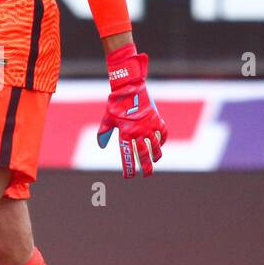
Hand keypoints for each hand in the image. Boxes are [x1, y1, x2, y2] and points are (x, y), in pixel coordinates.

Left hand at [97, 43, 166, 176]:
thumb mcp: (107, 118)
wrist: (129, 88)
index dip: (128, 168)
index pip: (127, 155)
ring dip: (156, 156)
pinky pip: (162, 134)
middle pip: (144, 155)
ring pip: (156, 147)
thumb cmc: (116, 104)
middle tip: (146, 175)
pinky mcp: (157, 119)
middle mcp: (137, 132)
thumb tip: (101, 146)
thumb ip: (103, 133)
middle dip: (146, 168)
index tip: (129, 176)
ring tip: (155, 161)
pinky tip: (159, 144)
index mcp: (124, 133)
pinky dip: (162, 140)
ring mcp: (149, 126)